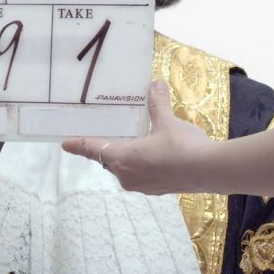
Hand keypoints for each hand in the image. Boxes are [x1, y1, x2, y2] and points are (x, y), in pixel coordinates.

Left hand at [64, 80, 213, 194]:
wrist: (208, 170)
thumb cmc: (181, 145)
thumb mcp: (167, 121)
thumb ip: (158, 104)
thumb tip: (156, 84)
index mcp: (123, 158)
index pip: (94, 150)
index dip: (79, 145)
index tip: (65, 144)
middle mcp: (128, 176)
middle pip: (111, 160)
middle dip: (109, 149)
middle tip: (110, 136)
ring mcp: (143, 186)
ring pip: (127, 170)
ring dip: (129, 158)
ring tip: (139, 144)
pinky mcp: (158, 190)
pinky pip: (143, 176)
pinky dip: (144, 166)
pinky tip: (158, 157)